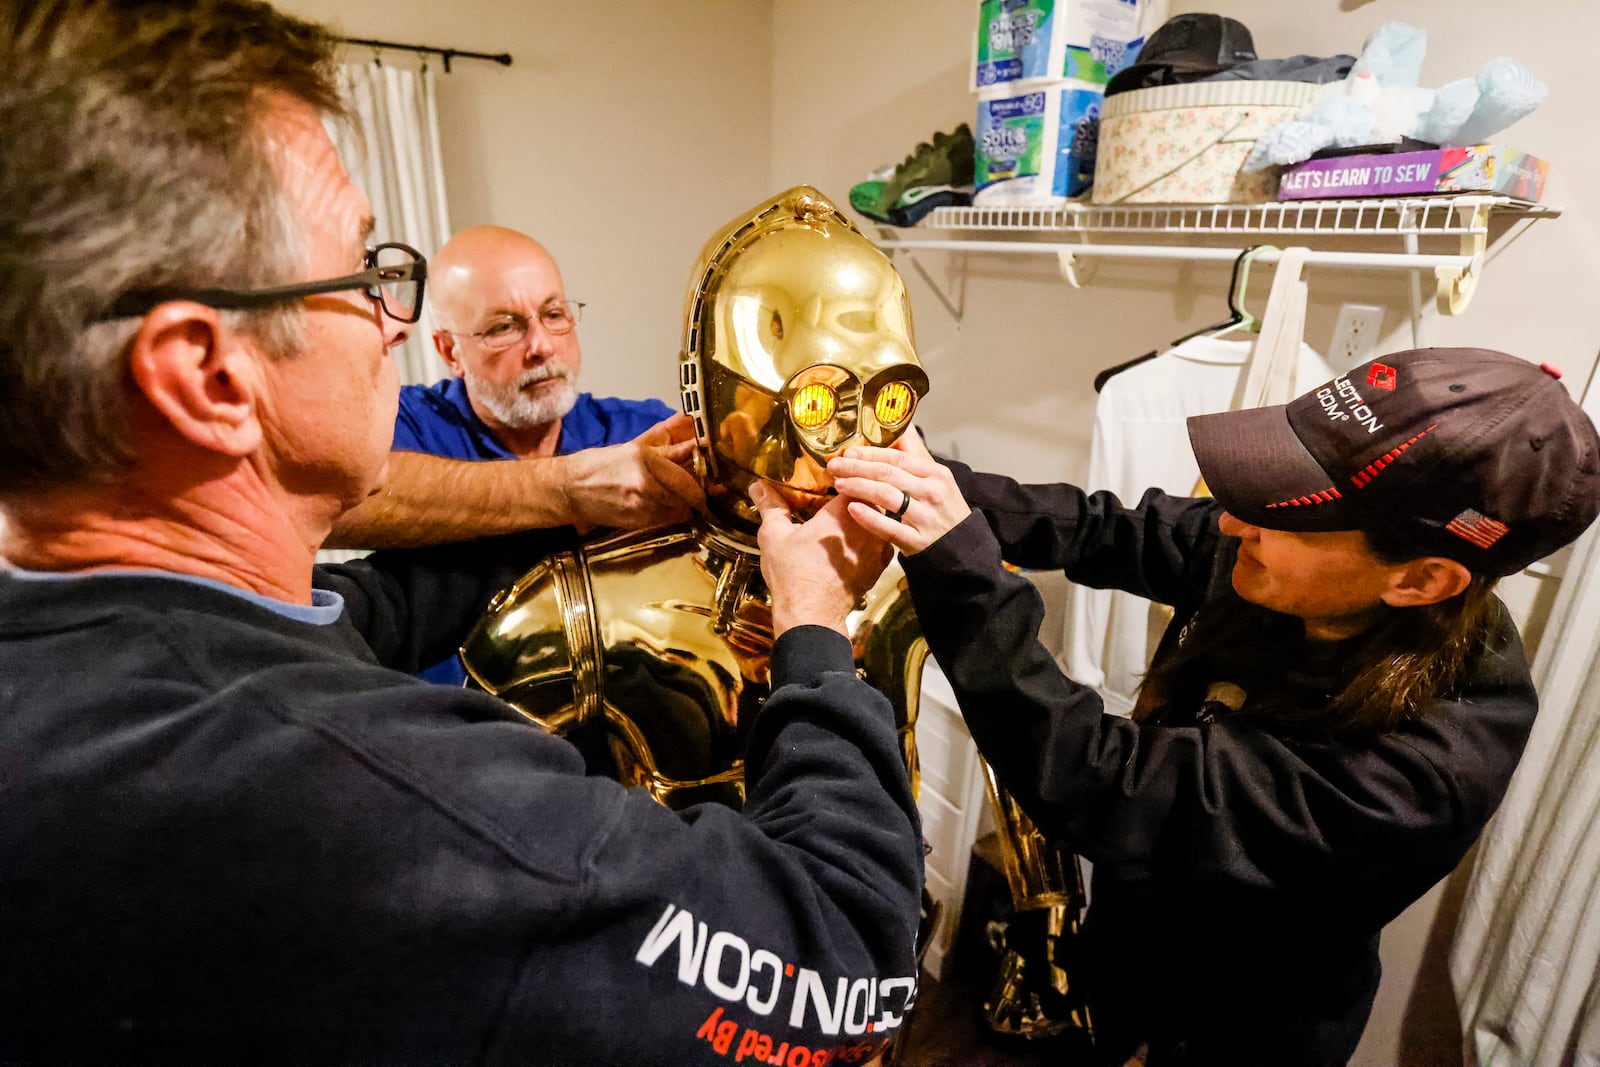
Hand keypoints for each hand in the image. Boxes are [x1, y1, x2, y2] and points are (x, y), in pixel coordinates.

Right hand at [560, 413, 704, 529]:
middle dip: (691, 499)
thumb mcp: (632, 450)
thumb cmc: (598, 465)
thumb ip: (666, 453)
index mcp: (645, 460)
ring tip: (672, 501)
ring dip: (678, 508)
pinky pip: (662, 521)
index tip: (705, 491)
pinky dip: (665, 516)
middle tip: (694, 497)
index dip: (699, 489)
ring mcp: (639, 505)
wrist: (569, 489)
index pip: (685, 480)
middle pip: (684, 498)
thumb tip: (693, 448)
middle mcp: (645, 483)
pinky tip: (656, 508)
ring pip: (676, 512)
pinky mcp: (635, 522)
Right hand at [750, 480, 892, 636]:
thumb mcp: (774, 535)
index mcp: (843, 511)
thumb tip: (757, 485)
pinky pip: (884, 540)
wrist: (813, 615)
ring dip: (871, 512)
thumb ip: (770, 506)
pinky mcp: (881, 566)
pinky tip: (860, 535)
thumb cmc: (793, 574)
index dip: (848, 472)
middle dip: (862, 489)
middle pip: (874, 496)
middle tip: (846, 486)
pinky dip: (875, 533)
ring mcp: (879, 547)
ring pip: (883, 518)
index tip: (837, 472)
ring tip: (854, 509)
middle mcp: (868, 526)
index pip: (857, 478)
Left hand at [825, 426, 971, 554]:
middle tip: (834, 466)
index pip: (898, 458)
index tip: (847, 452)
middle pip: (888, 474)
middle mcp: (932, 492)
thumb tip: (900, 425)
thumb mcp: (937, 480)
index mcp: (936, 473)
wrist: (962, 548)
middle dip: (856, 468)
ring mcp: (925, 518)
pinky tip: (852, 509)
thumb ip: (915, 456)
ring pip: (886, 496)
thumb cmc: (943, 510)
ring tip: (839, 484)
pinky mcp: (917, 541)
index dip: (869, 453)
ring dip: (858, 487)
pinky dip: (868, 517)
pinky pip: (888, 527)